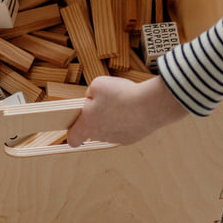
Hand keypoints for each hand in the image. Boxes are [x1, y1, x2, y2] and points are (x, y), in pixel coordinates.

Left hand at [67, 75, 188, 147]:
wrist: (150, 105)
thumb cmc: (122, 94)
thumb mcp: (97, 84)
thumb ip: (90, 92)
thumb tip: (92, 98)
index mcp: (88, 125)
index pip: (73, 139)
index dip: (72, 132)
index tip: (76, 124)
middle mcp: (101, 136)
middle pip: (93, 130)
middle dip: (96, 117)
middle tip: (105, 101)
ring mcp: (117, 139)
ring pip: (109, 129)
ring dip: (112, 118)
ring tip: (122, 103)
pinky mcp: (132, 138)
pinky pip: (125, 129)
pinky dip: (127, 121)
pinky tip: (133, 109)